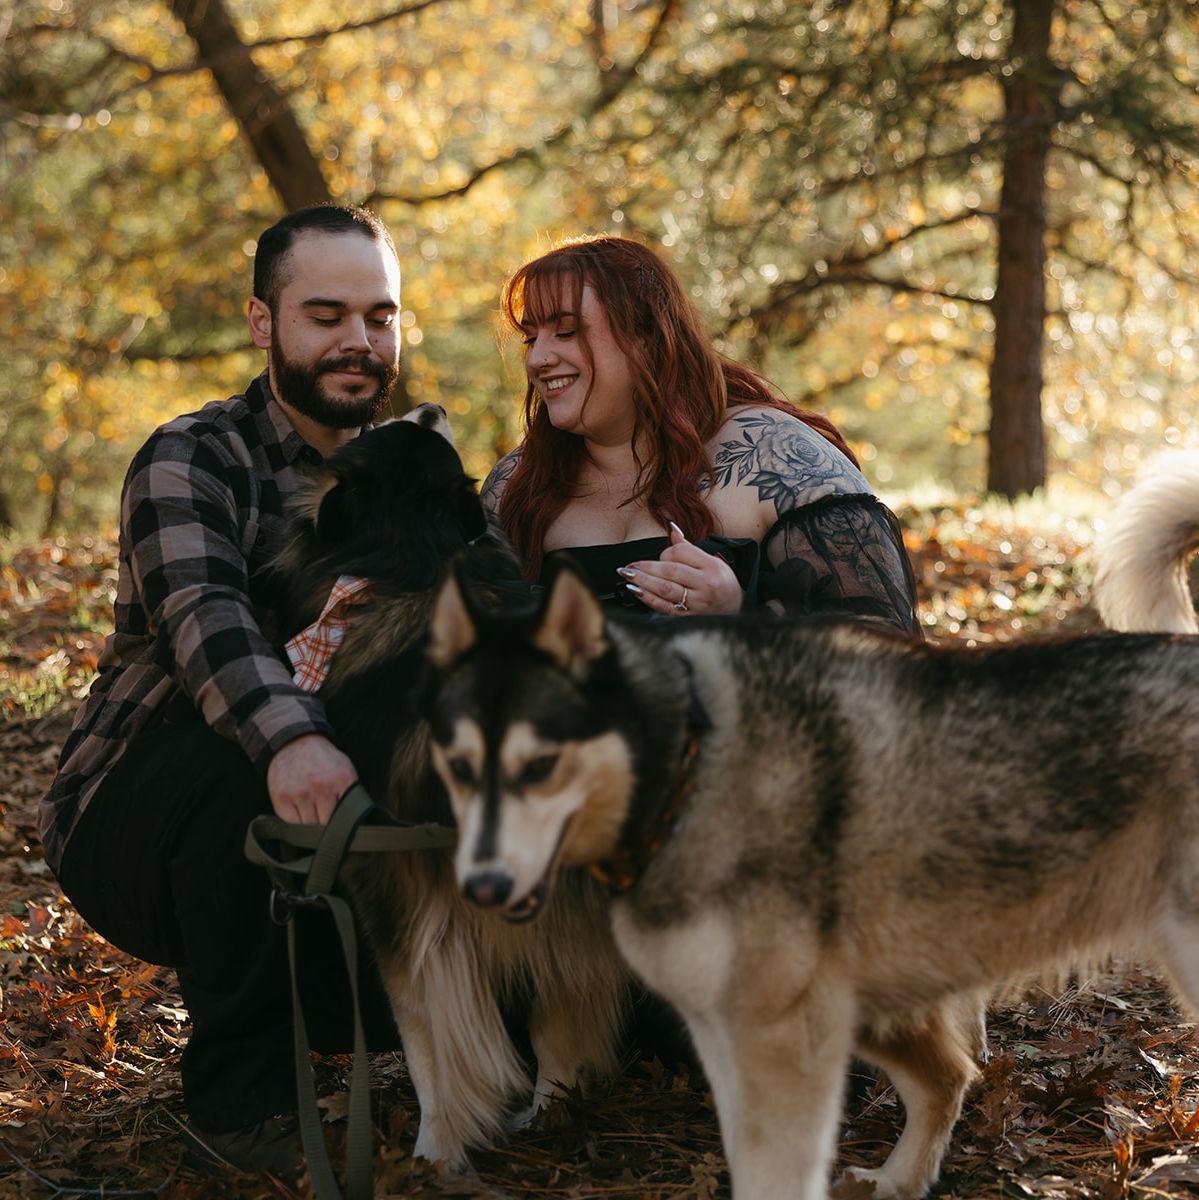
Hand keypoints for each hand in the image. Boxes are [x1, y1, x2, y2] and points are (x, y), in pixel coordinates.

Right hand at [267, 734, 357, 824]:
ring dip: (311, 824)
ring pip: (309, 827)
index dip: (344, 826)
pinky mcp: (282, 798)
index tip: (343, 829)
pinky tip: (299, 810)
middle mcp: (322, 787)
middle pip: (327, 825)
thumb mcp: (345, 770)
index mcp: (343, 780)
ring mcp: (300, 793)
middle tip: (326, 822)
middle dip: (327, 827)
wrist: (295, 742)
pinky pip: (291, 824)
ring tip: (312, 812)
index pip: (347, 817)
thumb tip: (356, 822)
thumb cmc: (324, 760)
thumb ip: (351, 793)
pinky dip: (296, 823)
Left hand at [618, 523, 743, 616]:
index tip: (661, 557)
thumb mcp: (711, 561)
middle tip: (628, 566)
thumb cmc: (721, 582)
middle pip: (670, 571)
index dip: (665, 553)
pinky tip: (635, 590)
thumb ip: (688, 546)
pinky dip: (648, 598)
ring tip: (627, 575)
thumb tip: (671, 527)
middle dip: (646, 567)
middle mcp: (705, 584)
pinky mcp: (689, 617)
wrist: (736, 610)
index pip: (681, 553)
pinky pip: (665, 607)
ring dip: (643, 581)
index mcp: (711, 566)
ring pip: (665, 589)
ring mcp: (697, 602)